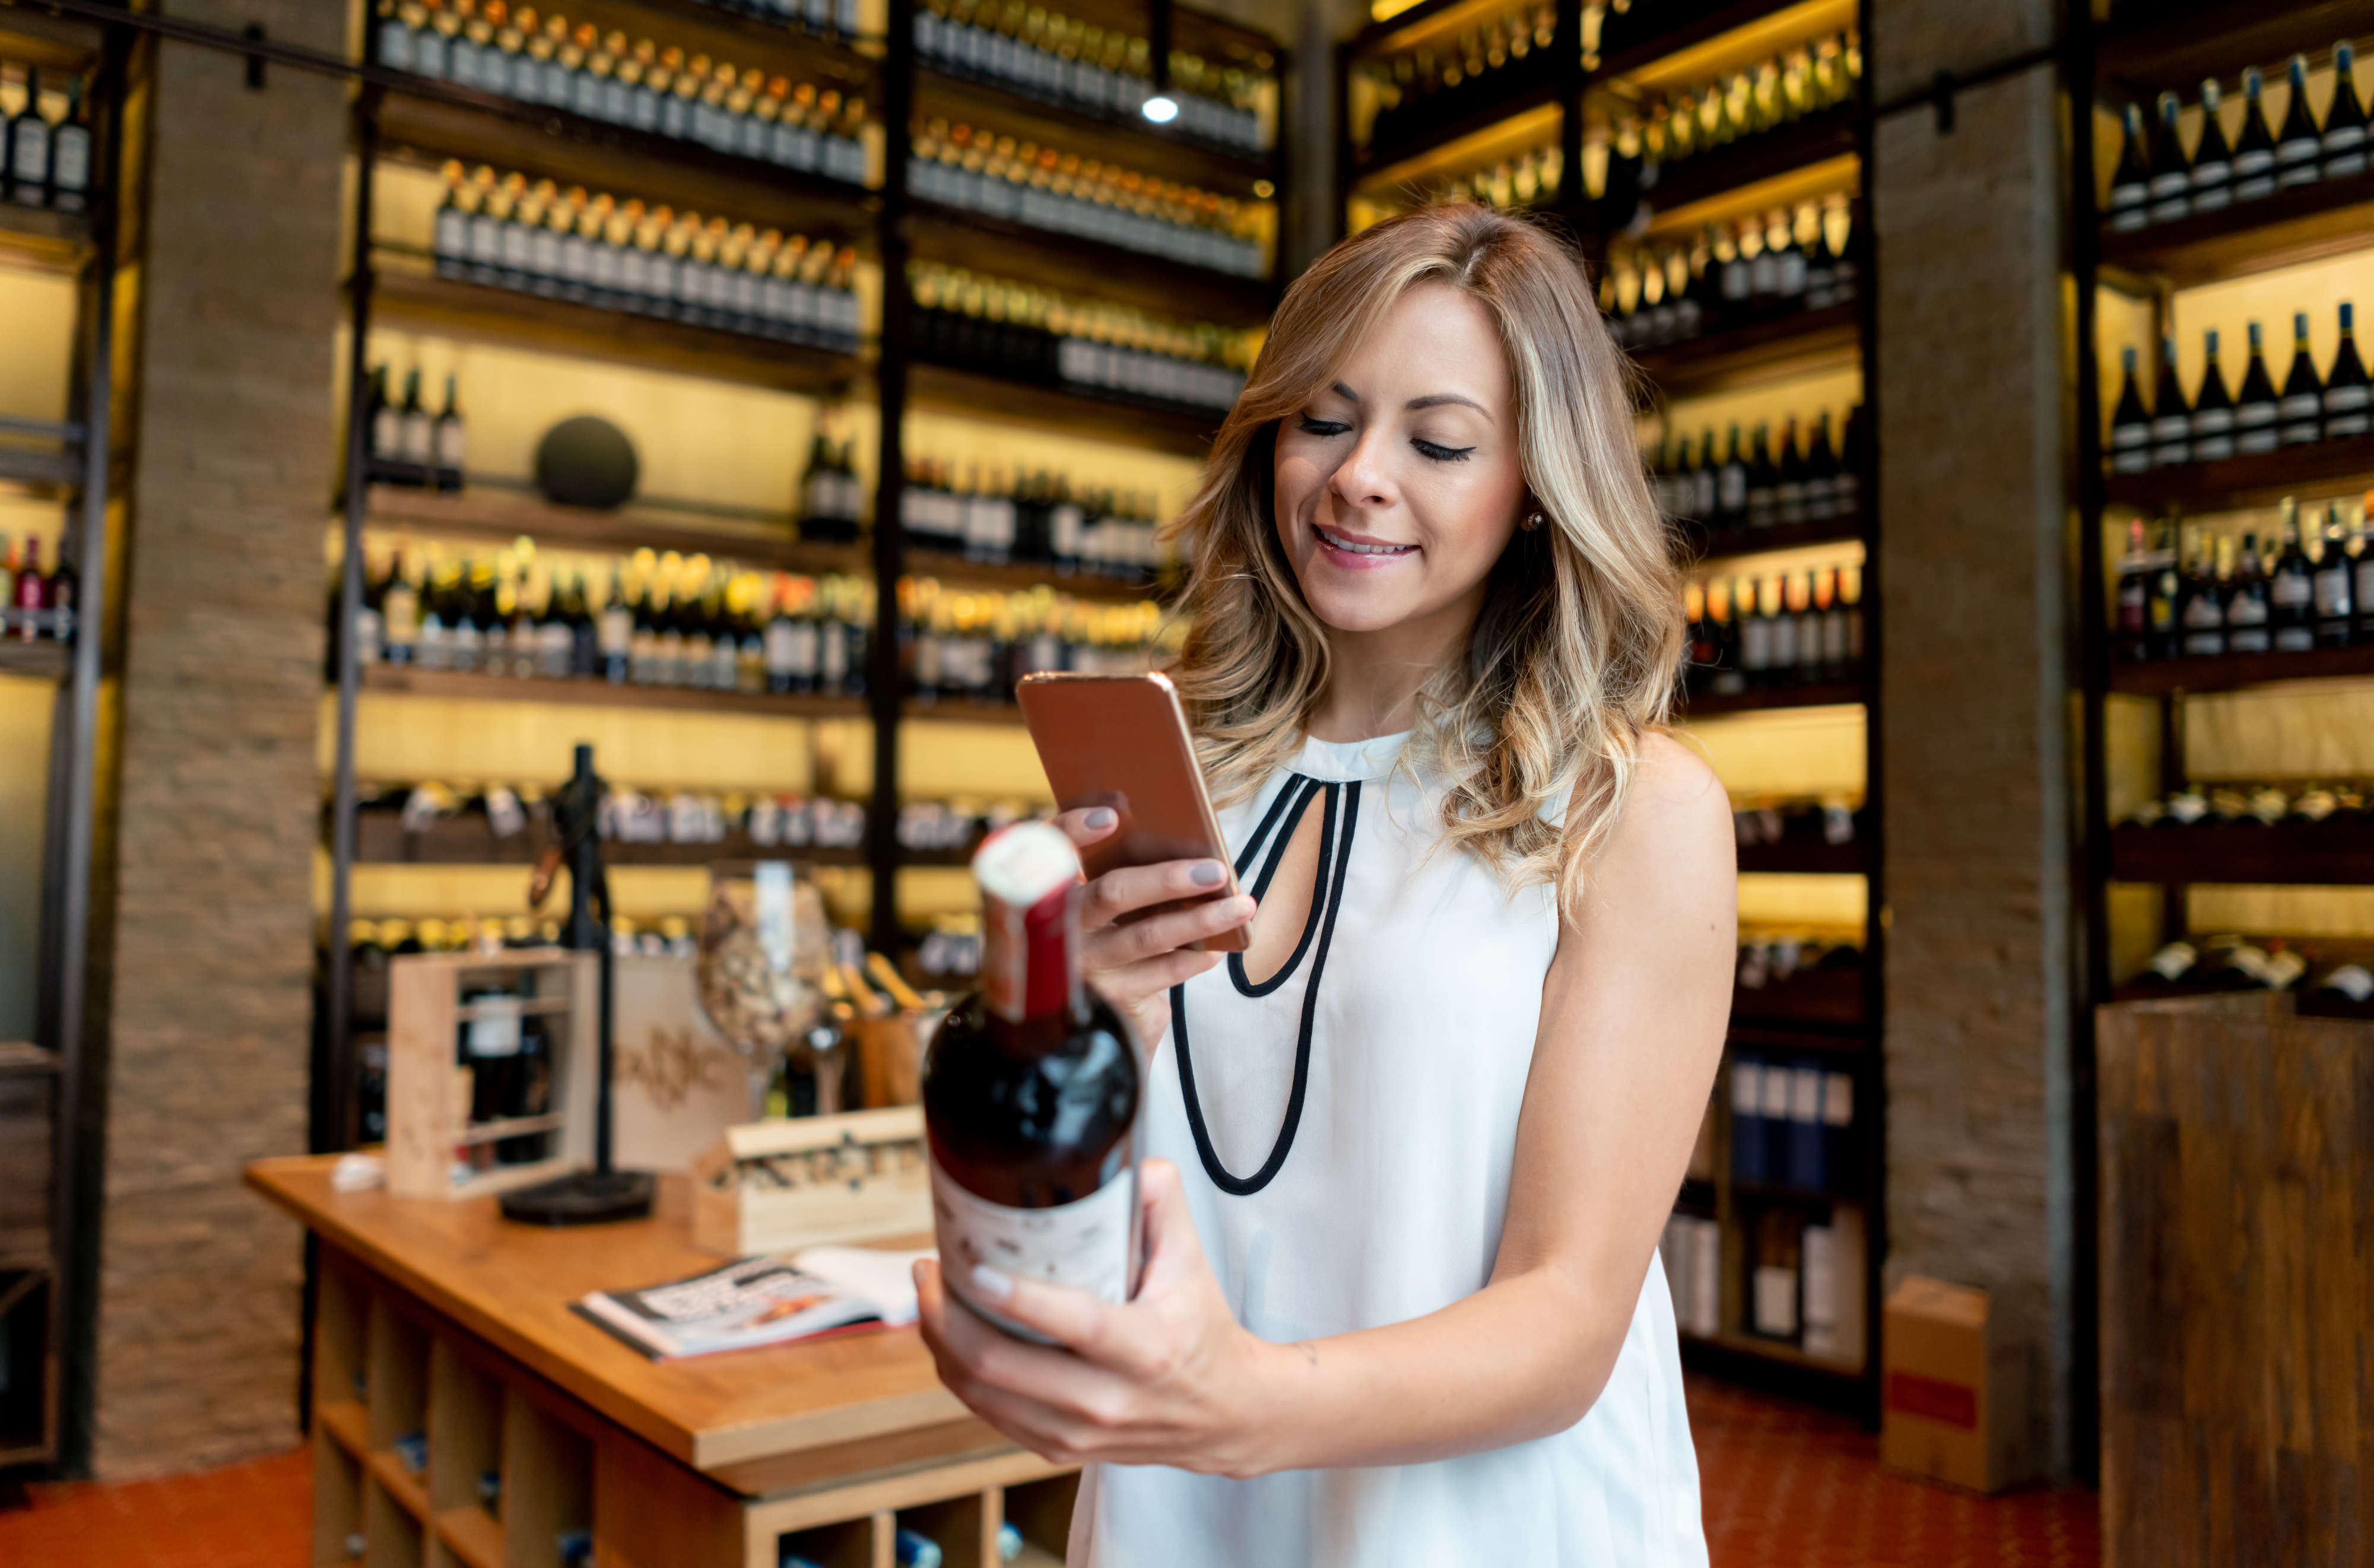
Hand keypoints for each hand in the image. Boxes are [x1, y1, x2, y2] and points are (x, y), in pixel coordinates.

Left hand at [913, 1159, 1281, 1477]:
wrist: (1225, 1415)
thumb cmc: (1202, 1330)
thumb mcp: (1192, 1264)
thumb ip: (1162, 1204)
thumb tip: (1134, 1161)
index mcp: (1146, 1348)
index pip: (1073, 1325)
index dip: (1016, 1298)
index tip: (973, 1266)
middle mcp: (1109, 1400)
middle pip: (1000, 1365)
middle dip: (946, 1315)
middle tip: (928, 1270)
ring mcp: (1079, 1432)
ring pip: (982, 1393)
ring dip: (941, 1343)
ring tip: (929, 1296)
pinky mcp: (1060, 1449)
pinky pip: (988, 1414)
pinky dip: (959, 1373)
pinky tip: (950, 1336)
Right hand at [1055, 806, 1255, 1051]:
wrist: (1075, 1031)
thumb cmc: (1098, 947)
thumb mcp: (1091, 913)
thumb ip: (1114, 879)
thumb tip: (1174, 846)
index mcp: (1049, 893)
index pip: (1048, 848)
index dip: (1073, 829)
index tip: (1112, 815)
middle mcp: (1058, 931)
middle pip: (1113, 892)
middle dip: (1169, 878)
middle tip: (1216, 870)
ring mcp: (1083, 967)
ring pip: (1146, 935)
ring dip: (1201, 919)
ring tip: (1241, 906)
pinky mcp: (1107, 1000)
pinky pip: (1161, 972)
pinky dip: (1194, 956)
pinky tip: (1219, 946)